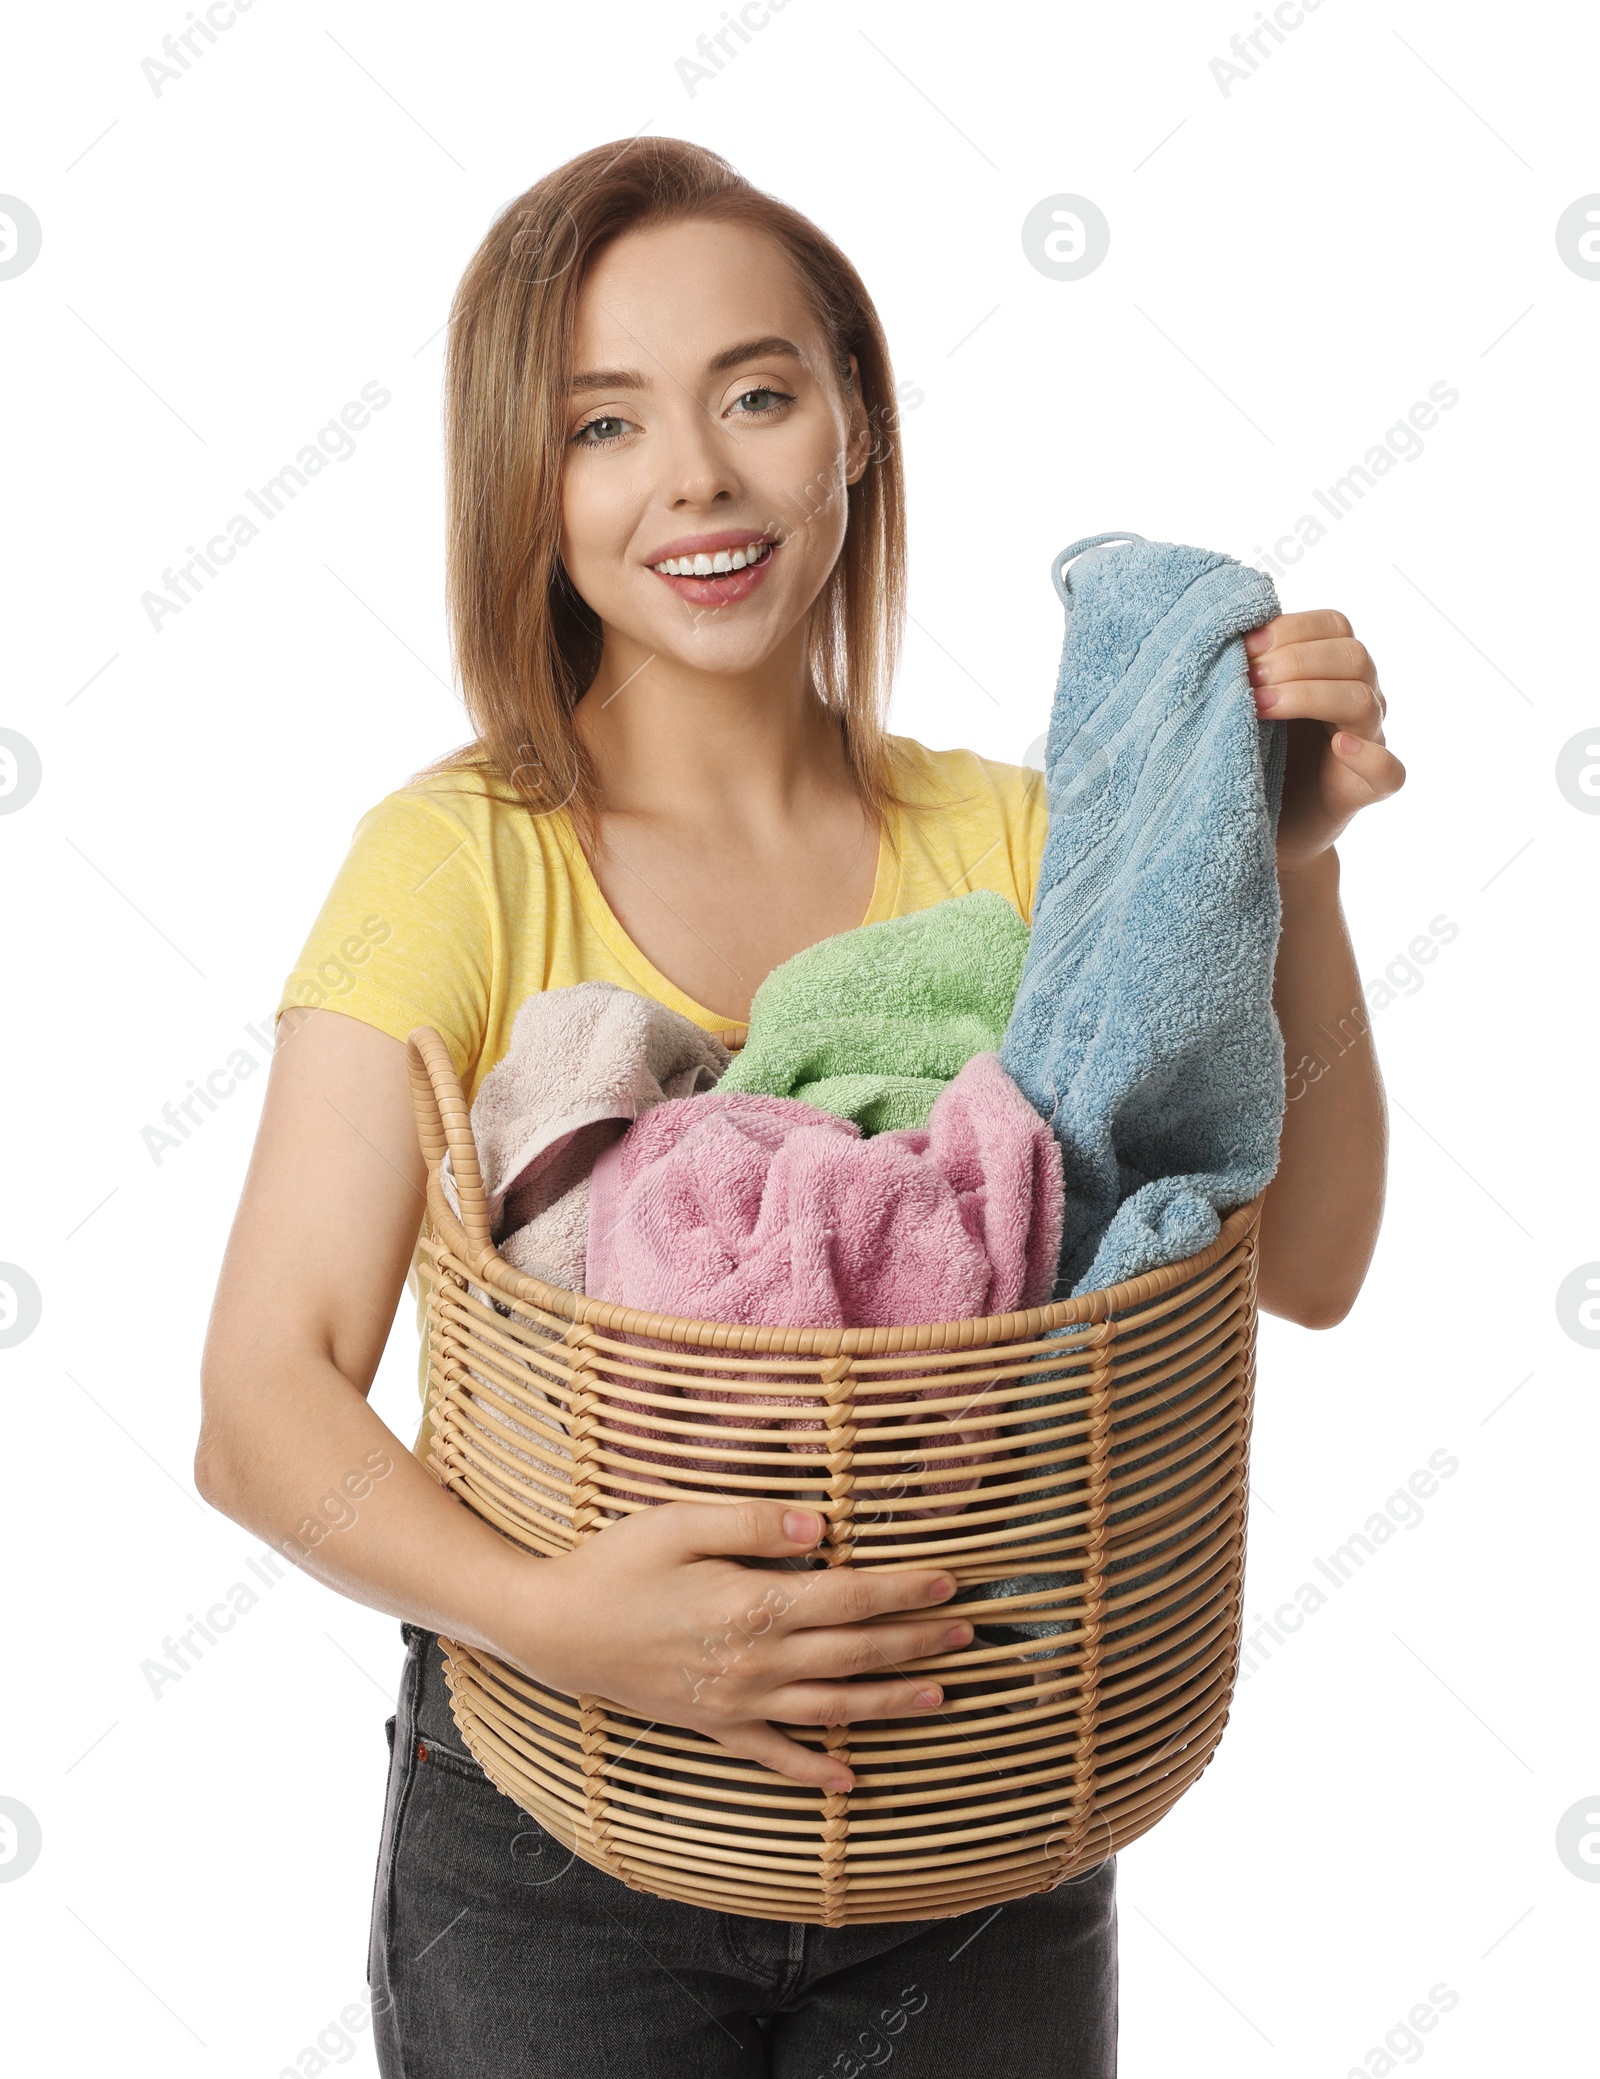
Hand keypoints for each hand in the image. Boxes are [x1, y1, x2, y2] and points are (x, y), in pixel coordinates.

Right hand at [505, 1501, 971, 1790]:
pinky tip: (851, 1778)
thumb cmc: (616, 1564)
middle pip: (854, 1652)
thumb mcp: (679, 1522)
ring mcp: (737, 1702)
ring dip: (890, 1701)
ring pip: (833, 1706)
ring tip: (939, 1693)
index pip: (850, 1597)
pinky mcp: (714, 1726)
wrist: (555, 1629)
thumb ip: (753, 1521)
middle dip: (915, 1641)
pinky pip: (776, 1755)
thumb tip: (822, 1527)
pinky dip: (816, 1769)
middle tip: (964, 1632)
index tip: (948, 1583)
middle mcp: (756, 1661)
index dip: (904, 1591)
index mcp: (753, 1603)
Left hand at [1243, 609, 1405, 874]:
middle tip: (1247, 678)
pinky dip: (1368, 756)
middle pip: (1353, 657)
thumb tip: (1222, 631)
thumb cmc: (1255, 749)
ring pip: (1364, 702)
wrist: (1263, 820)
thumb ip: (1251, 667)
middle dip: (1295, 660)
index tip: (1244, 644)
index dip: (1292, 628)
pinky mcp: (1367, 789)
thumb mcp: (1249, 701)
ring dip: (1310, 696)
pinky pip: (1390, 770)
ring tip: (1259, 705)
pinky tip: (1339, 746)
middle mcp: (1360, 697)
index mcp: (1335, 667)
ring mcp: (1369, 741)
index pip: (1334, 625)